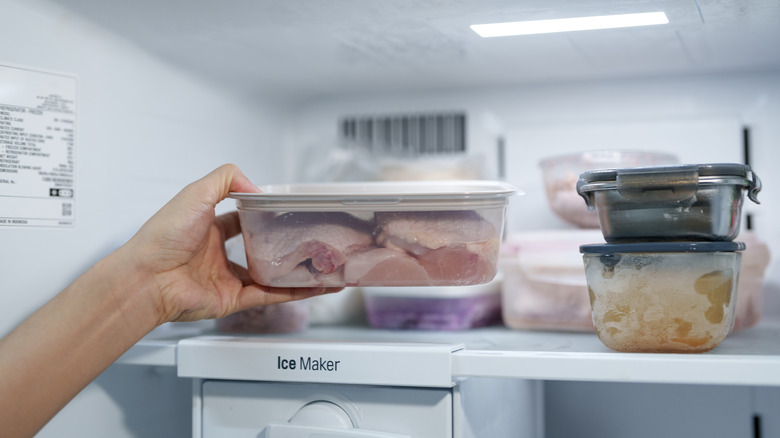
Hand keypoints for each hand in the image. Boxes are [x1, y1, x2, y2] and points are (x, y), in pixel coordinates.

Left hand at [120, 164, 338, 324]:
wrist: (148, 278)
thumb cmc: (162, 238)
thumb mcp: (195, 193)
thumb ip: (225, 179)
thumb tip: (256, 187)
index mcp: (208, 228)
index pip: (242, 220)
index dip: (263, 215)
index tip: (287, 211)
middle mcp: (218, 254)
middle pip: (259, 249)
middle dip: (284, 246)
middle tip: (311, 239)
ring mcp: (227, 278)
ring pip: (270, 276)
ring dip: (296, 273)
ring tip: (323, 266)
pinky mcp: (233, 300)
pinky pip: (270, 296)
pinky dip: (295, 293)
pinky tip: (316, 288)